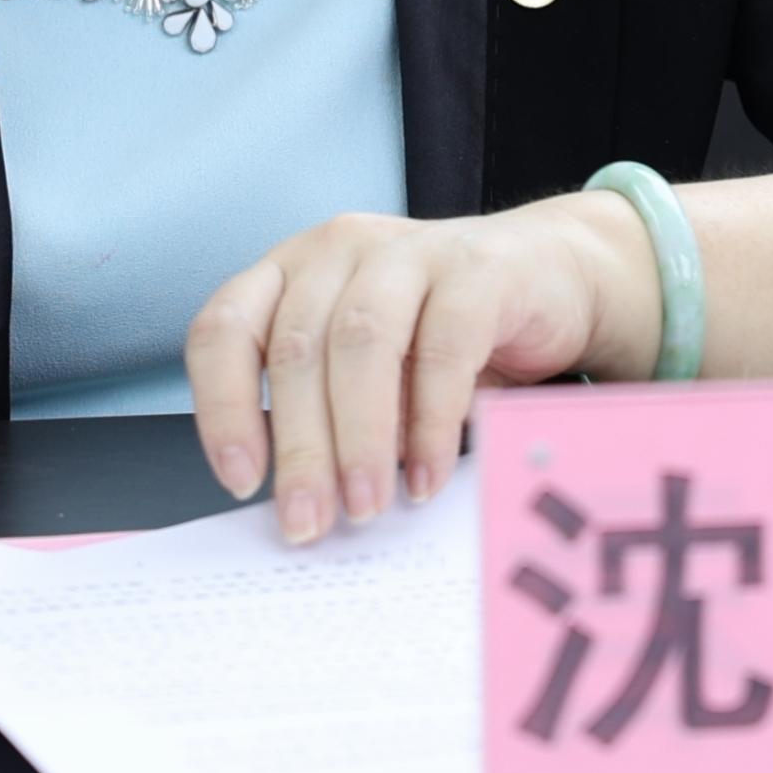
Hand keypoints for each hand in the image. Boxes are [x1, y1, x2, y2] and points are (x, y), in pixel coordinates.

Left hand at [184, 197, 660, 543]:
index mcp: (292, 272)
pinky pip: (444, 346)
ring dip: (358, 438)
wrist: (551, 276)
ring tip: (366, 506)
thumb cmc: (441, 334)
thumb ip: (331, 415)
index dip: (222, 406)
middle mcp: (337, 250)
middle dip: (300, 449)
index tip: (241, 481)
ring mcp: (406, 250)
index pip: (226, 328)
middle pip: (296, 348)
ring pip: (360, 343)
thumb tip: (305, 502)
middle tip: (309, 523)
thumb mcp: (371, 371)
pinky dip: (432, 422)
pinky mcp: (475, 268)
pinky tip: (428, 475)